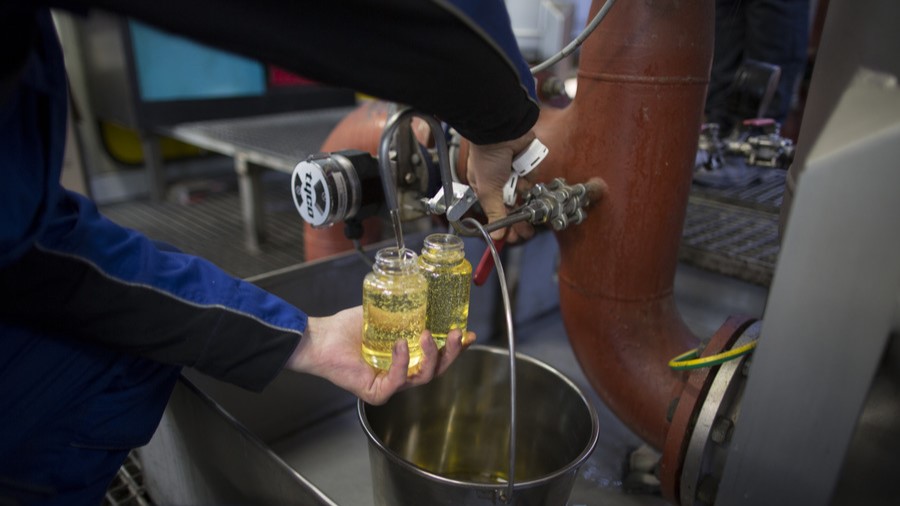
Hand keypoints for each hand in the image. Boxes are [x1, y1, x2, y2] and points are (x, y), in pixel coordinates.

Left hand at [286, 306, 473, 404]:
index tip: (469, 333)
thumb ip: (407, 308)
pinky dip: (402, 363)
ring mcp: (391, 385)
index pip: (438, 355)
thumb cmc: (346, 327)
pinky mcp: (377, 393)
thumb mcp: (384, 313)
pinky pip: (398, 381)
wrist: (321, 338)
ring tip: (427, 335)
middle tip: (459, 334)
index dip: (457, 347)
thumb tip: (427, 289)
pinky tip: (400, 345)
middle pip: (438, 369)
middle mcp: (402, 373)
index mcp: (407, 356)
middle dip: (453, 352)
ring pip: (424, 377)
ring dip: (430, 355)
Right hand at [466, 130, 537, 241]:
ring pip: (524, 194)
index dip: (504, 225)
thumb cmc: (487, 158)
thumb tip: (497, 235)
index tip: (512, 238)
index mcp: (483, 189)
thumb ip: (495, 213)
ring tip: (531, 206)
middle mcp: (498, 182)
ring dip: (526, 199)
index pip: (495, 212)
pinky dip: (531, 180)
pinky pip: (532, 178)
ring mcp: (513, 174)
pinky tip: (527, 180)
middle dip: (520, 219)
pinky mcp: (526, 165)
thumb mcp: (487, 190)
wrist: (501, 131)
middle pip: (512, 206)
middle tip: (529, 232)